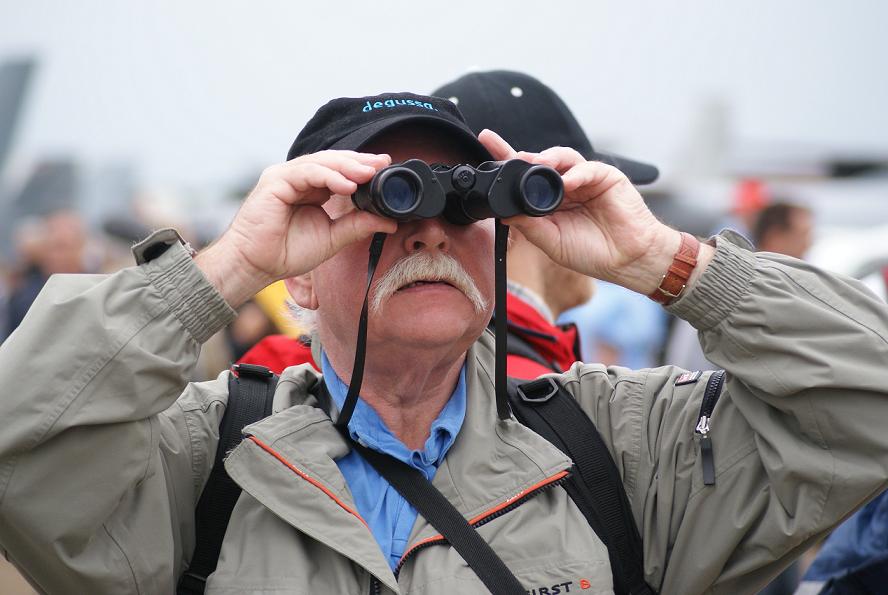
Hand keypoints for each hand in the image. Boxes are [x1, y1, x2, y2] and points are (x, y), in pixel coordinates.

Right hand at [196, 151, 396, 306]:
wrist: (255, 265)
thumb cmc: (285, 253)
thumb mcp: (332, 238)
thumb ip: (357, 226)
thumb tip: (389, 222)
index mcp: (311, 189)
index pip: (340, 171)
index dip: (362, 168)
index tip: (386, 168)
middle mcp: (298, 178)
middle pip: (333, 161)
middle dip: (359, 162)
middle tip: (383, 164)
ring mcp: (285, 176)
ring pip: (321, 163)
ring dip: (347, 167)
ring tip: (369, 173)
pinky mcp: (275, 181)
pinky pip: (306, 172)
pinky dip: (329, 176)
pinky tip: (347, 185)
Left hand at [479, 130, 700, 295]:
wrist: (626, 260)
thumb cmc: (592, 252)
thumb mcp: (551, 242)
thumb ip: (530, 226)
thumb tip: (504, 213)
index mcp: (550, 201)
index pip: (524, 177)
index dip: (507, 160)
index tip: (487, 142)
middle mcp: (566, 186)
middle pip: (541, 162)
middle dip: (523, 156)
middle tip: (506, 153)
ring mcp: (585, 180)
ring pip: (562, 158)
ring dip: (547, 159)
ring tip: (534, 163)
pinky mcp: (606, 177)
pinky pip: (588, 169)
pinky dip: (576, 174)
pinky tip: (567, 183)